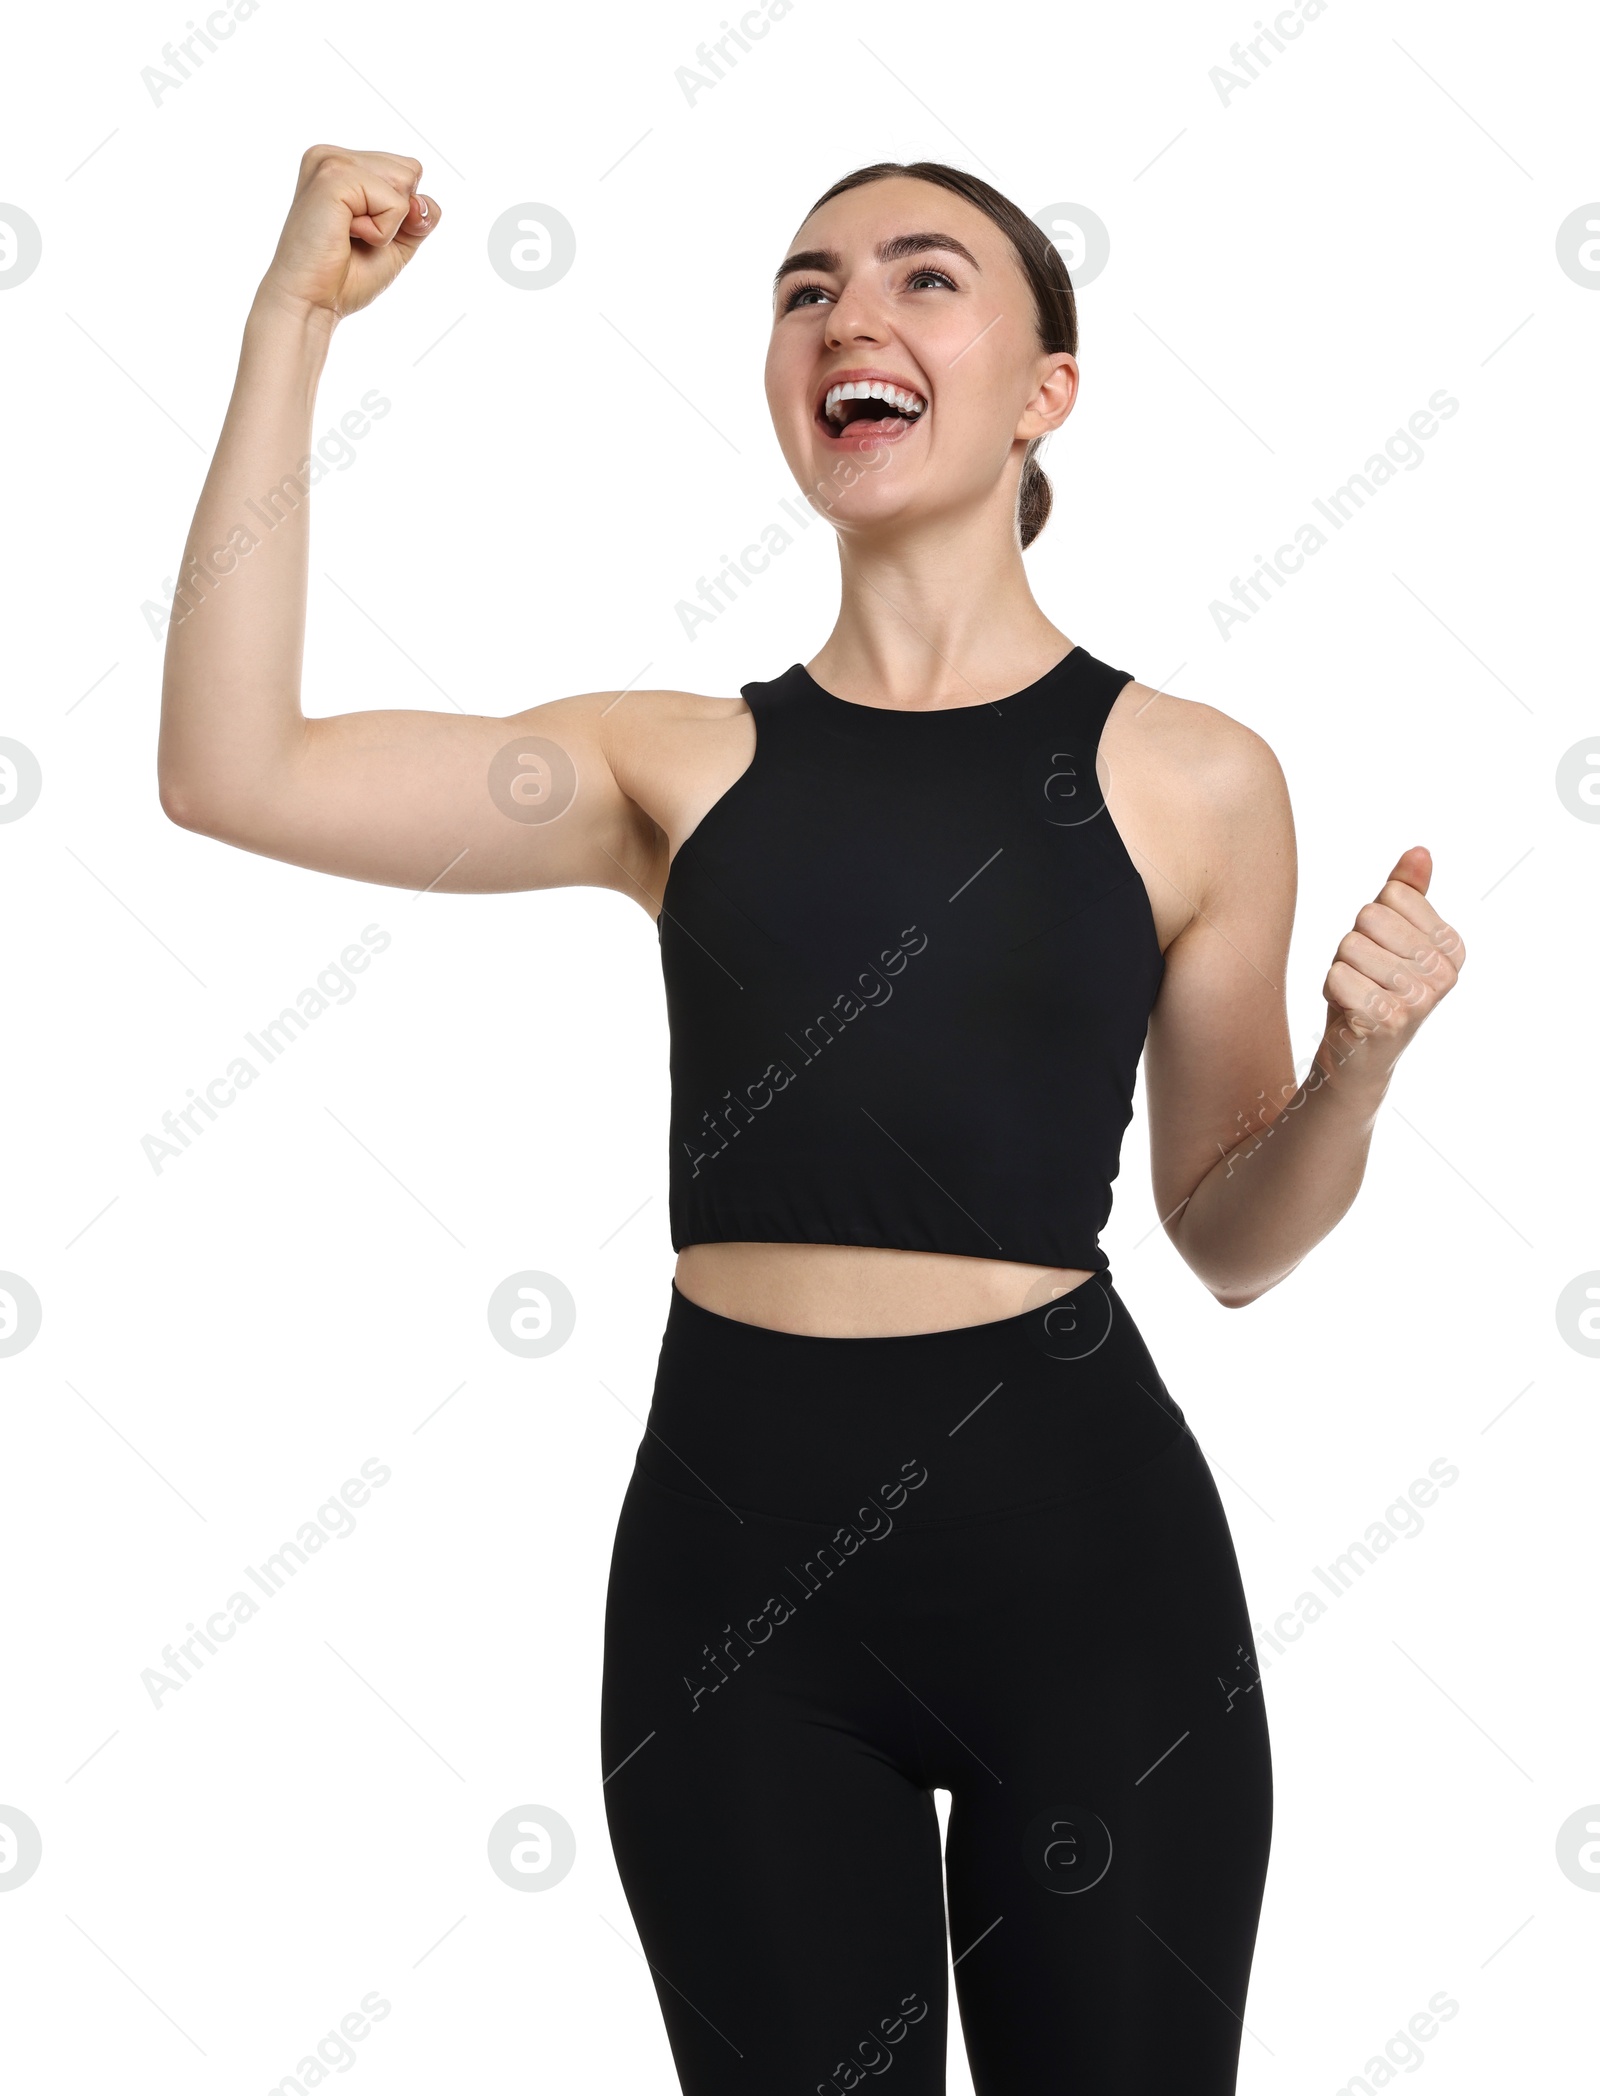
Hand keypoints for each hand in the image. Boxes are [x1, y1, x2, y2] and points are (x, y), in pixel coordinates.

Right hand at [258, 145, 440, 323]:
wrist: (311, 302)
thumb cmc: (345, 277)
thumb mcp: (398, 242)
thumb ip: (421, 216)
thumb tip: (421, 201)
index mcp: (342, 164)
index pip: (407, 170)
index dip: (402, 211)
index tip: (363, 232)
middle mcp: (333, 156)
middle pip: (410, 170)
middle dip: (397, 215)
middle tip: (355, 236)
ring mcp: (330, 162)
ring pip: (404, 181)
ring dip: (388, 224)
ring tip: (349, 235)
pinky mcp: (333, 177)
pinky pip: (394, 202)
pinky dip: (381, 232)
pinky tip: (346, 236)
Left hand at [1319, 847, 1463, 1080]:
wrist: (1358, 1055)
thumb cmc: (1372, 988)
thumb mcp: (1389, 936)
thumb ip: (1406, 893)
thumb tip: (1419, 851)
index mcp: (1452, 946)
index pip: (1392, 894)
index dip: (1371, 922)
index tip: (1380, 953)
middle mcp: (1444, 972)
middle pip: (1369, 917)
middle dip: (1353, 945)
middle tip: (1364, 976)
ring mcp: (1421, 998)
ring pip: (1350, 946)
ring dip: (1341, 970)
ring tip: (1357, 994)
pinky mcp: (1390, 1019)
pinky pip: (1338, 976)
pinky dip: (1333, 991)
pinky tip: (1349, 1011)